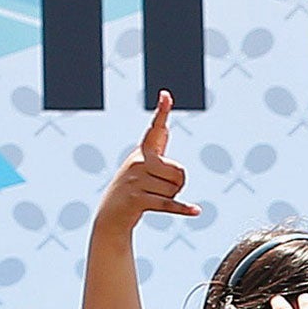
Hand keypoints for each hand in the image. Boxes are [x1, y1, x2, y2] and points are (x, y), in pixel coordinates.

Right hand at [97, 91, 200, 230]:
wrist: (111, 213)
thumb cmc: (135, 189)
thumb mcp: (145, 169)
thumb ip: (157, 151)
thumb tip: (163, 128)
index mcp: (142, 153)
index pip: (155, 130)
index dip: (162, 112)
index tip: (166, 95)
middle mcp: (138, 162)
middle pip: (180, 173)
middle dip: (178, 186)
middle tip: (157, 191)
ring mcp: (136, 180)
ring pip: (176, 189)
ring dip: (171, 198)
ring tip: (151, 198)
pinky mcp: (139, 199)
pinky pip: (169, 203)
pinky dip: (182, 208)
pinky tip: (196, 211)